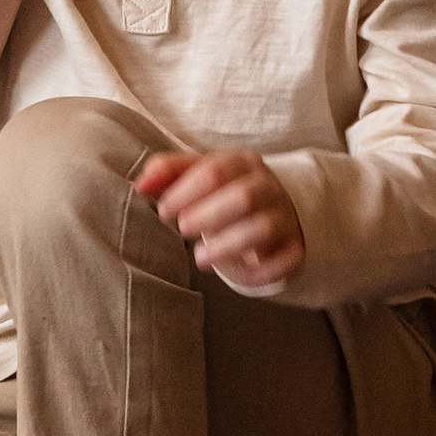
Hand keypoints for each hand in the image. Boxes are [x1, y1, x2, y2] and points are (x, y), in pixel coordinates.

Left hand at [134, 151, 305, 290]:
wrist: (273, 213)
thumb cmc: (222, 193)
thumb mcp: (196, 175)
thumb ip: (166, 173)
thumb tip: (140, 184)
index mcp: (242, 163)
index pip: (213, 171)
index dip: (183, 192)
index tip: (163, 210)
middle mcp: (269, 187)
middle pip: (243, 197)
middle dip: (207, 215)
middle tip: (182, 229)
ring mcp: (286, 217)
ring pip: (262, 229)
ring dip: (226, 245)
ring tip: (199, 257)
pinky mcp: (296, 248)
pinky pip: (284, 261)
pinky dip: (257, 271)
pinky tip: (233, 272)